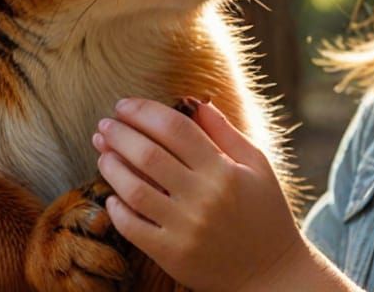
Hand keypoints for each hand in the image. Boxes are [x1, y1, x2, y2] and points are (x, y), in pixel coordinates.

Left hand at [92, 98, 307, 291]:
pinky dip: (116, 209)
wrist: (271, 271)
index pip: (175, 128)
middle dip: (120, 134)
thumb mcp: (257, 165)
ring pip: (134, 189)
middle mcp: (203, 196)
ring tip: (102, 153)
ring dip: (111, 167)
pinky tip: (112, 195)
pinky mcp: (172, 254)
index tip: (124, 104)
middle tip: (104, 123)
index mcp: (223, 170)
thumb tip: (195, 102)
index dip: (144, 112)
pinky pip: (132, 227)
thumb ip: (225, 132)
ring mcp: (185, 227)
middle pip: (148, 155)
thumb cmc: (265, 212)